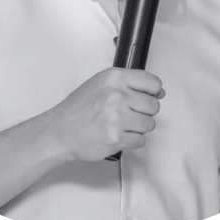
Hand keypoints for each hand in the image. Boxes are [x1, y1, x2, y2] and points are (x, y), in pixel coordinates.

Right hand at [49, 67, 164, 160]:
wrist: (60, 131)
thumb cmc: (78, 109)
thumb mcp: (101, 84)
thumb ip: (130, 84)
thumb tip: (159, 92)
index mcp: (114, 78)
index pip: (153, 82)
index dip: (153, 92)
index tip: (149, 97)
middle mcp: (117, 96)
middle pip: (154, 106)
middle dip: (144, 112)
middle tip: (128, 114)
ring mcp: (117, 118)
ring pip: (149, 124)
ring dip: (138, 128)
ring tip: (121, 125)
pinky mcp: (116, 138)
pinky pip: (140, 140)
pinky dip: (132, 141)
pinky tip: (118, 135)